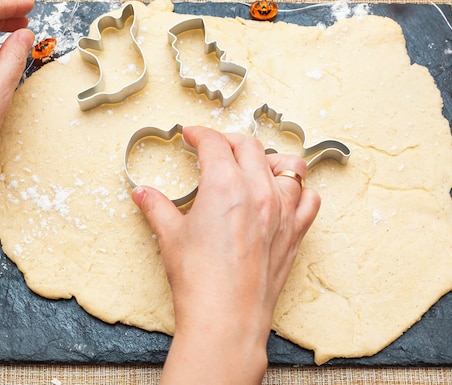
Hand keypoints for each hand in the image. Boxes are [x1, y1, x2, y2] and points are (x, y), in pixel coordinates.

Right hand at [132, 126, 319, 384]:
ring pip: (288, 166)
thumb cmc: (198, 279)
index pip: (214, 143)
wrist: (226, 318)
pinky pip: (309, 198)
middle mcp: (259, 190)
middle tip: (213, 148)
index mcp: (225, 184)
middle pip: (249, 146)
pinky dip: (298, 190)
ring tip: (253, 166)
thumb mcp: (170, 236)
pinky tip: (282, 195)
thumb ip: (157, 207)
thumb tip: (142, 193)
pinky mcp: (296, 232)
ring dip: (269, 159)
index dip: (199, 134)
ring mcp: (283, 211)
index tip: (190, 136)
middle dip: (228, 140)